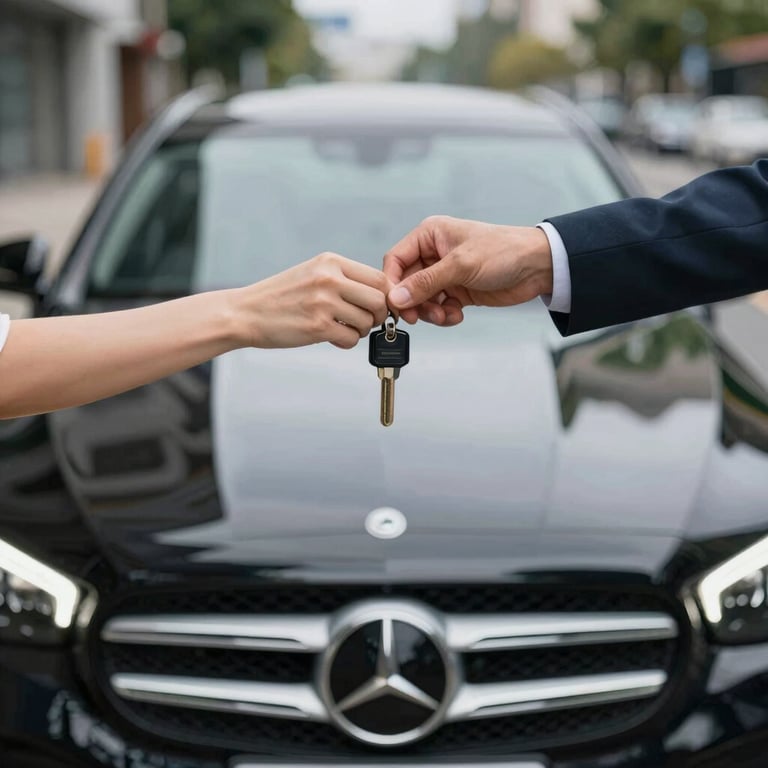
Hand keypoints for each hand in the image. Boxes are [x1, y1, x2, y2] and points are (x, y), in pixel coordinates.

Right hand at [235, 252, 390, 348]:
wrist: (245, 313)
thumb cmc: (281, 297)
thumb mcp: (312, 273)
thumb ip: (344, 279)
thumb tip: (381, 295)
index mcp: (330, 262)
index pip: (378, 277)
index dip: (386, 296)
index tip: (379, 307)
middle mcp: (329, 278)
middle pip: (379, 300)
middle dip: (378, 315)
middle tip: (365, 321)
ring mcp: (323, 302)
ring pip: (367, 322)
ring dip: (360, 330)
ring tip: (343, 328)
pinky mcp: (317, 327)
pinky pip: (351, 339)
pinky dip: (347, 342)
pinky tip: (333, 337)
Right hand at [383, 216, 552, 325]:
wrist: (538, 266)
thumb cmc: (503, 251)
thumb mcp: (460, 265)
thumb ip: (426, 283)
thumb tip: (396, 297)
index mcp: (430, 235)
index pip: (396, 260)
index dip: (392, 283)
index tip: (396, 304)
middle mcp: (434, 253)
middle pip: (406, 283)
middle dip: (413, 302)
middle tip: (418, 318)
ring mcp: (445, 274)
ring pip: (421, 299)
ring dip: (430, 312)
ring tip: (445, 316)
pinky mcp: (457, 290)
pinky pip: (438, 307)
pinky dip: (444, 315)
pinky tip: (457, 315)